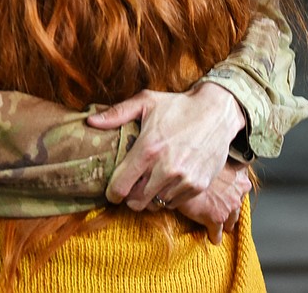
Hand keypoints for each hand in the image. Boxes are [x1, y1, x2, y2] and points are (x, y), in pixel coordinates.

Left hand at [87, 83, 245, 211]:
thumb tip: (90, 122)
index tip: (113, 190)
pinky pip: (175, 203)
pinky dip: (168, 196)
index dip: (112, 193)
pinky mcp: (198, 185)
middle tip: (132, 186)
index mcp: (148, 150)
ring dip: (150, 197)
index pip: (120, 187)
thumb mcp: (146, 102)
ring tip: (151, 182)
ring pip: (155, 204)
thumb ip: (117, 113)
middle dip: (130, 197)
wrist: (218, 112)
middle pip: (136, 202)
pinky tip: (168, 181)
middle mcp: (165, 168)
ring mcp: (183, 179)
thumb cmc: (179, 106)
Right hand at [172, 159, 250, 244]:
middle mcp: (238, 193)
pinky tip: (213, 238)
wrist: (183, 175)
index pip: (244, 189)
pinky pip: (217, 233)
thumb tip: (219, 170)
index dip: (235, 192)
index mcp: (240, 178)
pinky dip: (215, 236)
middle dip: (230, 210)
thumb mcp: (215, 161)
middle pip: (237, 207)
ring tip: (220, 227)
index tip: (230, 194)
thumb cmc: (196, 165)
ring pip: (230, 222)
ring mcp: (228, 207)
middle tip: (224, 211)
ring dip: (225, 224)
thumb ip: (223, 167)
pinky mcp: (216, 219)